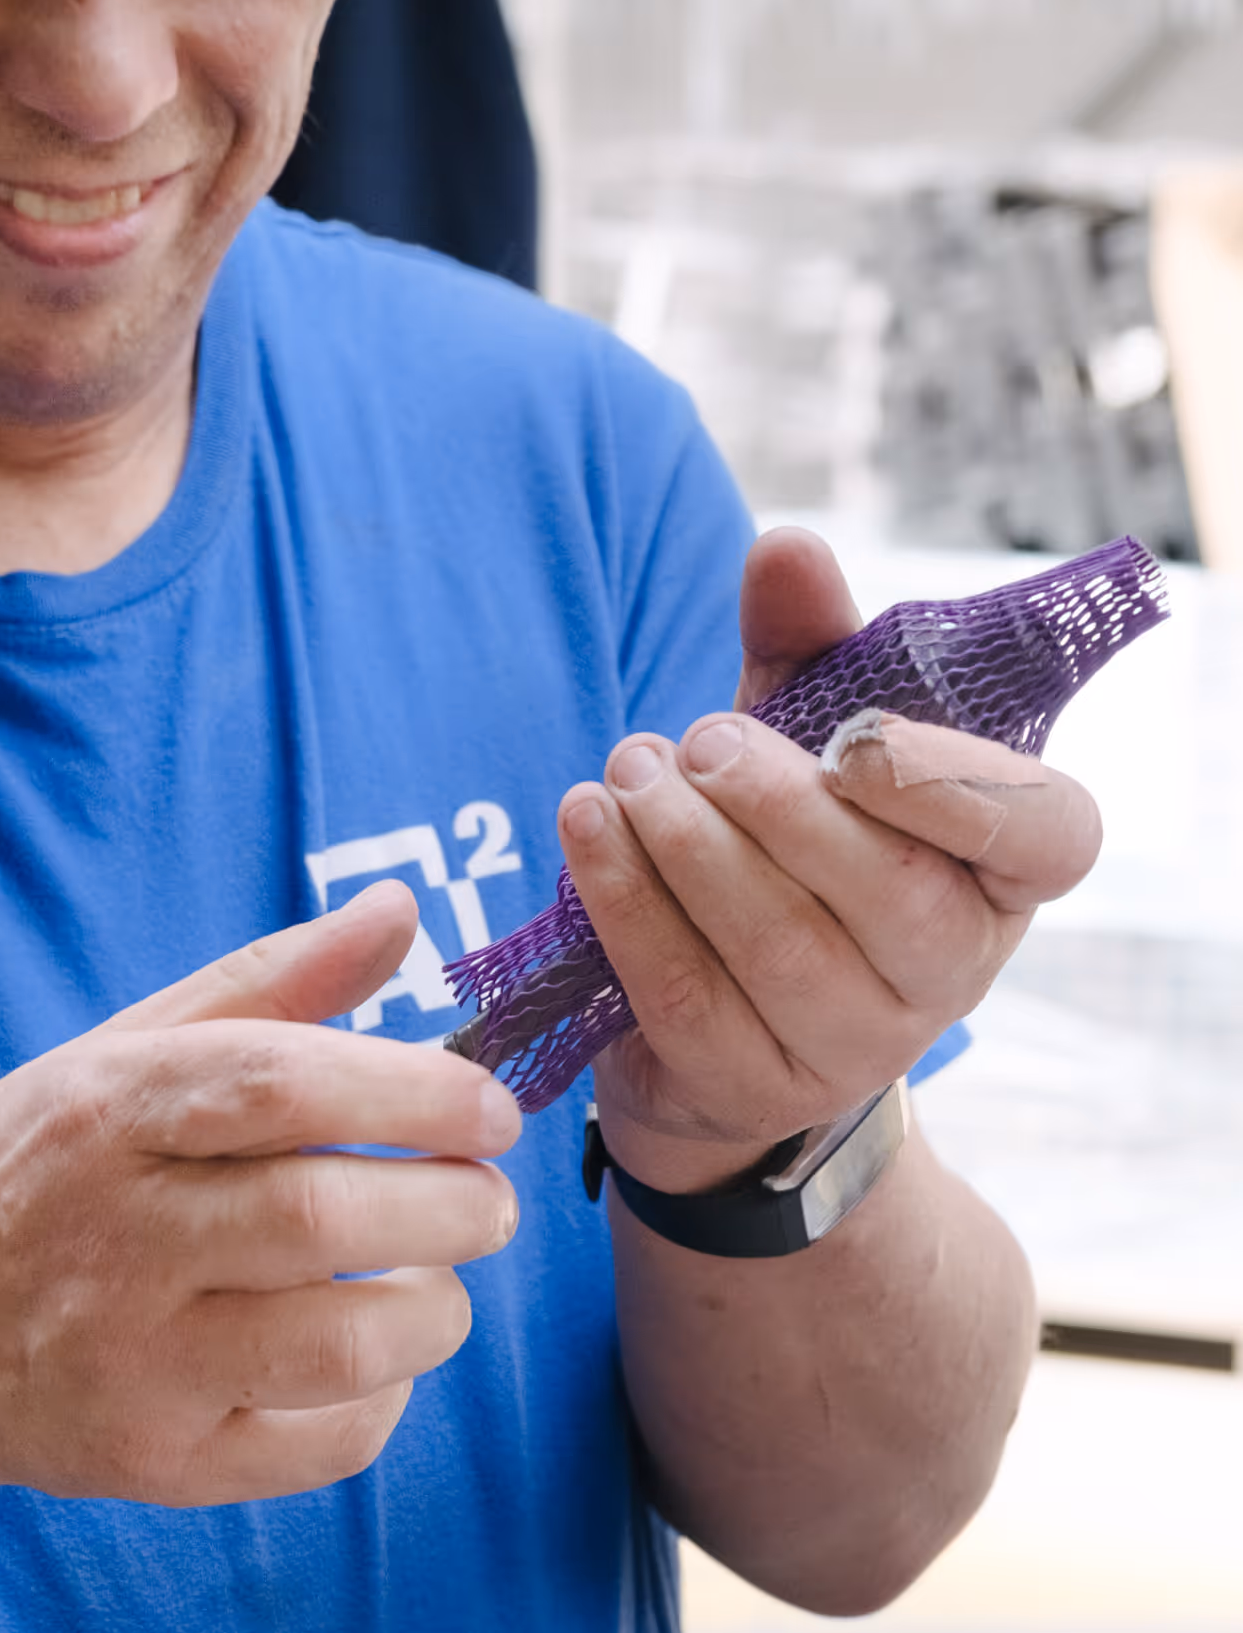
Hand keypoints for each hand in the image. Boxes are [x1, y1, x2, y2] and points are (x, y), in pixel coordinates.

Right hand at [0, 882, 520, 1506]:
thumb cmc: (41, 1172)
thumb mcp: (123, 1053)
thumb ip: (271, 981)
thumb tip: (402, 906)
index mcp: (105, 1110)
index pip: (280, 1082)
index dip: (414, 1090)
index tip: (493, 1109)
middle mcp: (109, 1236)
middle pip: (319, 1214)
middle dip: (453, 1206)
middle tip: (491, 1202)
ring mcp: (126, 1362)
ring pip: (336, 1345)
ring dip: (434, 1311)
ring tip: (437, 1278)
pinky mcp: (149, 1463)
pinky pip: (317, 1447)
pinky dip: (384, 1402)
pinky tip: (374, 1359)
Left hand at [557, 528, 1101, 1190]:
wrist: (718, 1021)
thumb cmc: (786, 849)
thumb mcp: (804, 743)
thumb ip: (810, 648)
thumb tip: (786, 547)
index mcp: (999, 876)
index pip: (1046, 835)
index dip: (960, 787)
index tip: (859, 740)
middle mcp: (949, 972)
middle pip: (885, 889)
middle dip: (774, 802)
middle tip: (694, 741)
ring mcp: (853, 1045)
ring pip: (776, 942)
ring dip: (685, 845)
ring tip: (626, 770)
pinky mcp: (752, 1084)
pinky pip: (685, 991)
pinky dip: (627, 901)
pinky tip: (586, 828)